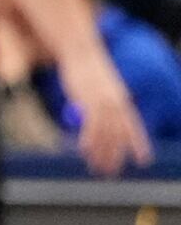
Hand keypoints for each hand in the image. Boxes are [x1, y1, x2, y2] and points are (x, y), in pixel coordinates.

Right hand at [61, 56, 159, 176]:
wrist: (81, 51)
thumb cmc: (88, 69)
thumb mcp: (101, 88)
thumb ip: (102, 104)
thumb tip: (95, 120)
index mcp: (122, 101)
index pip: (134, 127)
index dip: (139, 145)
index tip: (143, 161)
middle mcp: (117, 104)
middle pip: (119, 136)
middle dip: (115, 156)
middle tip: (110, 173)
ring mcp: (103, 103)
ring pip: (106, 134)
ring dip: (101, 153)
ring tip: (96, 167)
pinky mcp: (89, 101)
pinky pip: (90, 125)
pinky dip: (88, 139)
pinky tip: (84, 150)